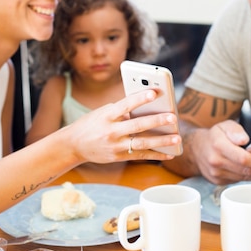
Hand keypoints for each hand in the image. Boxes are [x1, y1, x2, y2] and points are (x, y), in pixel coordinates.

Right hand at [62, 89, 180, 163]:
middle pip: (137, 125)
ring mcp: (115, 146)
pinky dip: (156, 154)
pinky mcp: (119, 157)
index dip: (140, 98)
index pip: (126, 105)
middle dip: (157, 121)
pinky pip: (141, 156)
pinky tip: (169, 153)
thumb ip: (122, 111)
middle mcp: (111, 131)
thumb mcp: (102, 112)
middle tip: (173, 118)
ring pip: (142, 143)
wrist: (73, 145)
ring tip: (177, 137)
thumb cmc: (92, 123)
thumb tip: (147, 108)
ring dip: (162, 141)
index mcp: (106, 115)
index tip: (155, 93)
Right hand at [191, 120, 250, 184]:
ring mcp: (216, 174)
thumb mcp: (224, 125)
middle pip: (245, 170)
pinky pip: (239, 180)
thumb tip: (244, 140)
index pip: (242, 158)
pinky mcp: (219, 181)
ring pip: (244, 178)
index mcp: (218, 145)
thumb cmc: (214, 137)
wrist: (196, 149)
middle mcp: (216, 161)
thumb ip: (235, 130)